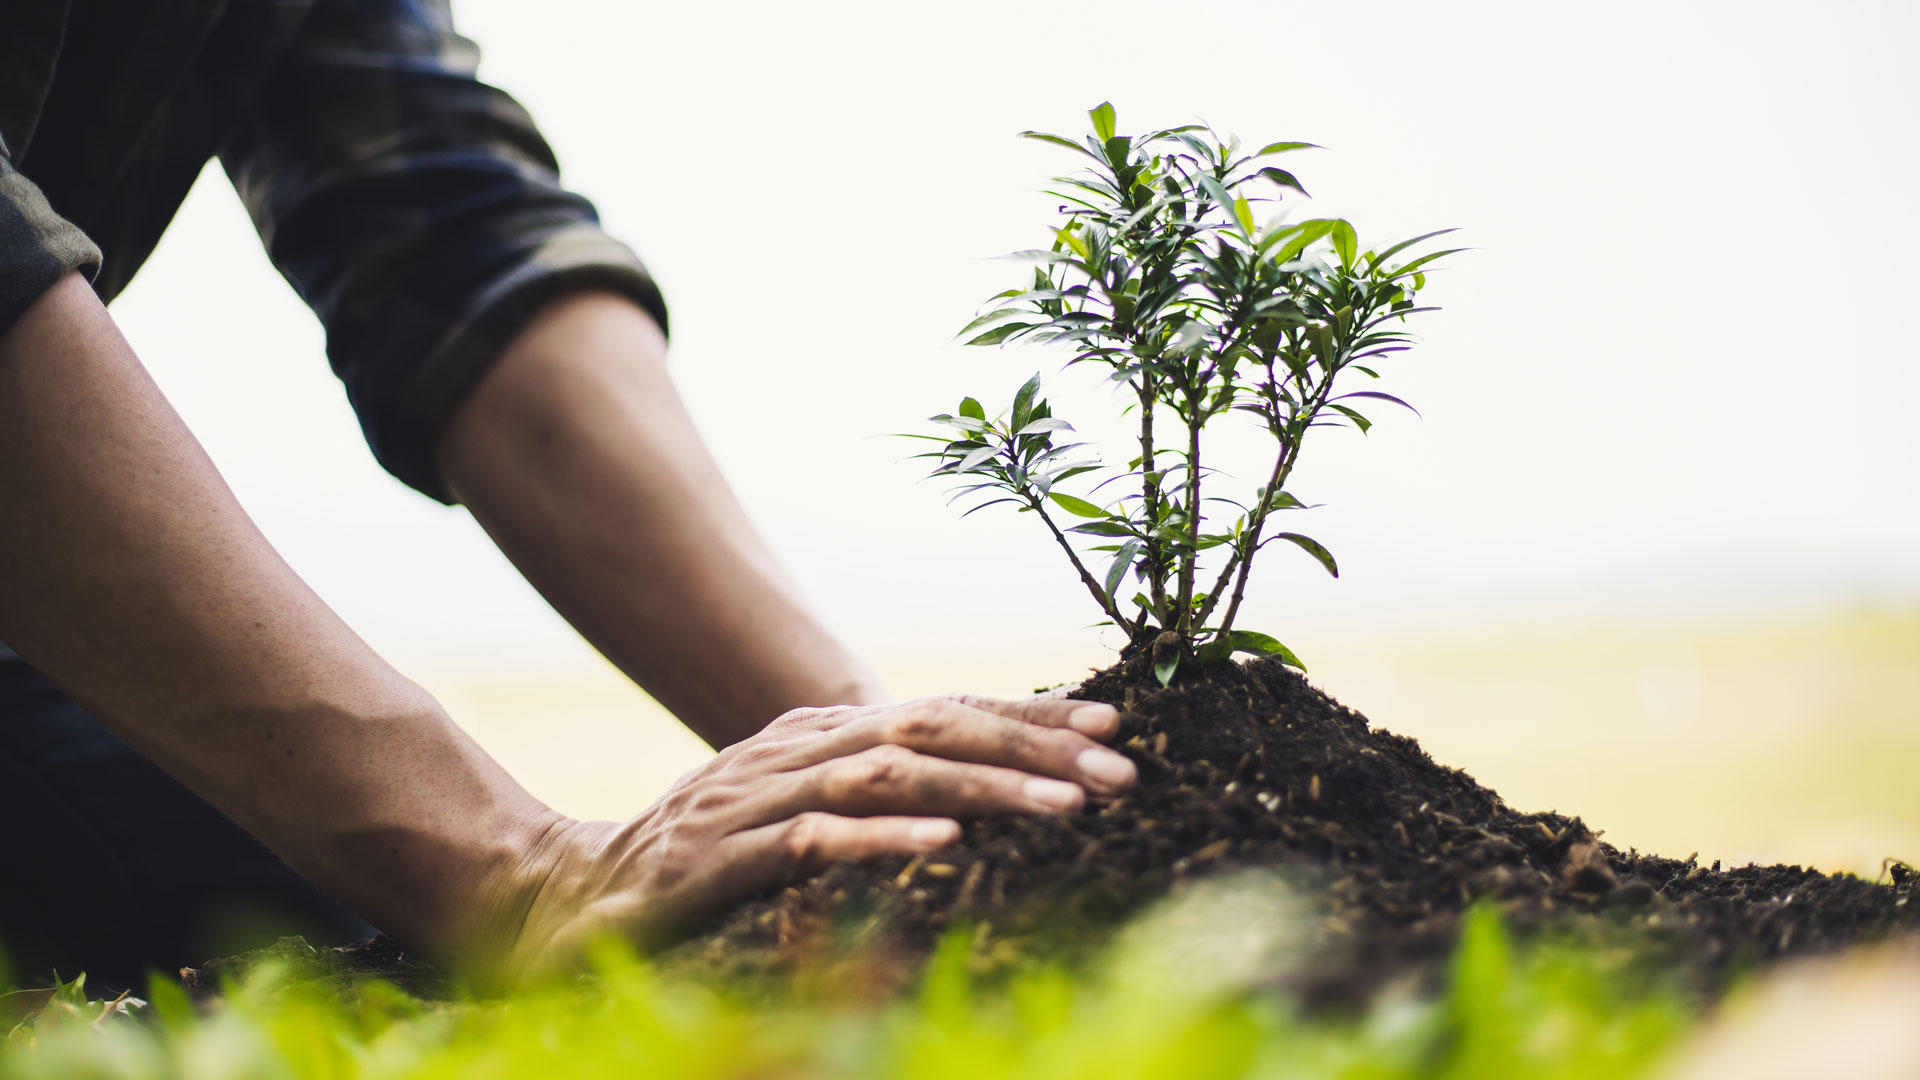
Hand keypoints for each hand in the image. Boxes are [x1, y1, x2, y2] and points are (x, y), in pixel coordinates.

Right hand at [490, 693, 1132, 980]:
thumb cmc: (695, 857)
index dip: (1028, 714)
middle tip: (1119, 769)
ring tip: (1065, 806)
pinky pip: (812, 841)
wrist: (567, 895)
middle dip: (1032, 744)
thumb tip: (963, 780)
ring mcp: (756, 800)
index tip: (1113, 728)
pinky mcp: (720, 858)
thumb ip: (866, 785)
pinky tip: (943, 842)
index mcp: (819, 737)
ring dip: (984, 785)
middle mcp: (795, 752)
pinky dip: (881, 838)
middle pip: (930, 728)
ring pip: (887, 775)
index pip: (941, 711)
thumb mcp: (789, 808)